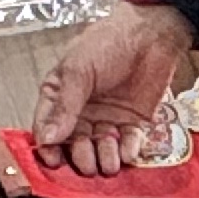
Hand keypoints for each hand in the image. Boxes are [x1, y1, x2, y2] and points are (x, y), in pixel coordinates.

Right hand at [32, 0, 197, 176]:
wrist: (151, 33)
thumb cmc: (109, 41)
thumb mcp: (78, 69)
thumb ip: (65, 104)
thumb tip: (48, 136)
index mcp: (61, 94)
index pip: (47, 125)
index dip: (48, 145)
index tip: (53, 159)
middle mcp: (82, 110)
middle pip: (75, 143)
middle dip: (80, 156)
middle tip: (87, 164)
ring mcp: (108, 117)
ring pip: (101, 147)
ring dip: (104, 157)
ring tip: (109, 162)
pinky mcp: (133, 122)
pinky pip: (128, 143)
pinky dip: (128, 151)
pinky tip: (128, 152)